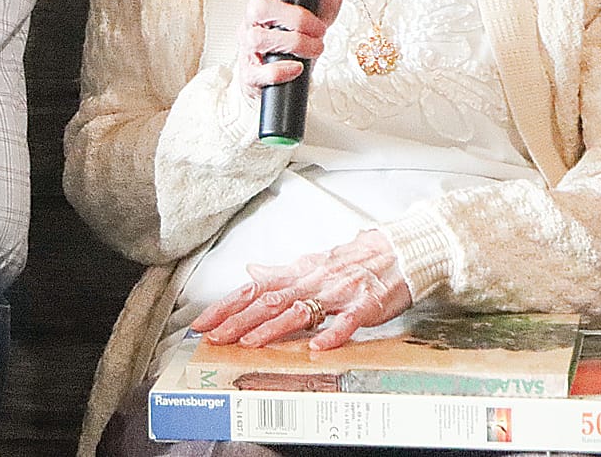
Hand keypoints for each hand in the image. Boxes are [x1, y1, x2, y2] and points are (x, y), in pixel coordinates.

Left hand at [191, 229, 413, 350]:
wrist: (398, 252)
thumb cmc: (354, 261)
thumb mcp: (312, 264)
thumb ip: (281, 273)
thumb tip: (250, 271)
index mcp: (297, 273)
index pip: (254, 289)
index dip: (226, 306)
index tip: (202, 323)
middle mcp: (312, 281)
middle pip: (268, 301)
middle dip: (238, 320)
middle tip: (214, 337)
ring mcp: (338, 294)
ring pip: (299, 310)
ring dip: (272, 328)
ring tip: (249, 343)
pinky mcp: (365, 306)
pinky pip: (346, 322)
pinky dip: (331, 334)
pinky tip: (316, 347)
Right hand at [235, 0, 342, 95]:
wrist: (273, 85)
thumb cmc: (287, 50)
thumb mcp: (310, 26)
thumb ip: (323, 9)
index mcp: (264, 1)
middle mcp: (251, 21)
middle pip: (258, 6)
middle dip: (296, 18)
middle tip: (318, 29)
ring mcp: (247, 47)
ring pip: (258, 38)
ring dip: (295, 43)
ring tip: (314, 49)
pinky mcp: (250, 74)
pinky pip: (260, 71)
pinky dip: (282, 70)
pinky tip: (297, 68)